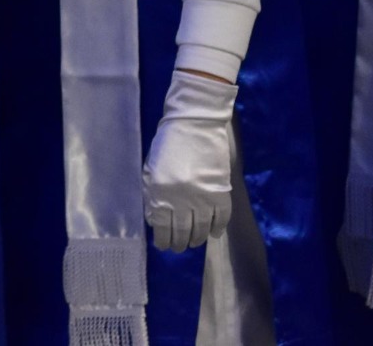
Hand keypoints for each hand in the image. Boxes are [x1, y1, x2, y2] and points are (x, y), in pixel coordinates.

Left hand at [143, 70, 236, 252]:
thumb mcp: (151, 169)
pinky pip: (221, 219)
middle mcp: (181, 200)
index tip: (164, 246)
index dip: (163, 241)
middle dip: (179, 243)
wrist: (194, 124)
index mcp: (159, 193)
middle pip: (181, 232)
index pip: (162, 228)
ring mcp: (203, 198)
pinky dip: (217, 229)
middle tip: (179, 247)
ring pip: (201, 230)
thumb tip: (155, 220)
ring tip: (194, 241)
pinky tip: (213, 233)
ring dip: (197, 239)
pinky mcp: (221, 193)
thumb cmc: (168, 144)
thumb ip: (151, 195)